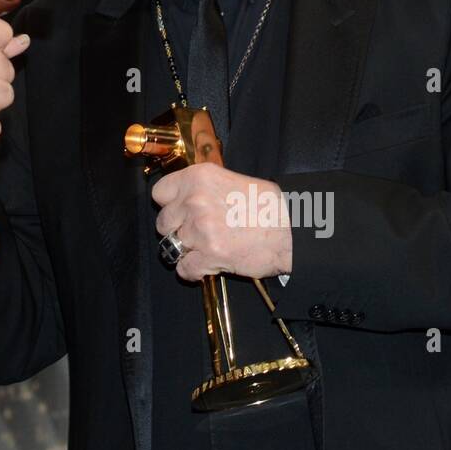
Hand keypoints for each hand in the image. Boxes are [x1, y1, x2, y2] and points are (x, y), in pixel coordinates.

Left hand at [151, 163, 292, 283]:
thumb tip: (183, 198)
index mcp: (199, 178)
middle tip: (195, 233)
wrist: (291, 229)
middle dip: (176, 230)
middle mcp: (195, 200)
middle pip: (162, 222)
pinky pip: (184, 268)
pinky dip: (192, 272)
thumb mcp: (230, 181)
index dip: (168, 205)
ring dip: (186, 251)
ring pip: (172, 246)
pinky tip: (206, 266)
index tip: (178, 211)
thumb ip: (202, 188)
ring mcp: (200, 228)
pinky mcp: (210, 254)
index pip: (159, 193)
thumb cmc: (267, 206)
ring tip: (204, 249)